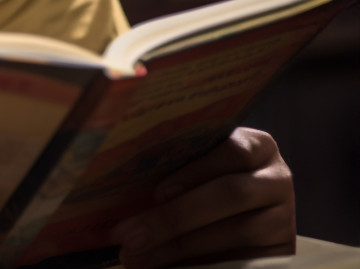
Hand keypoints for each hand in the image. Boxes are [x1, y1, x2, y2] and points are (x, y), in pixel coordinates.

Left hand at [111, 127, 294, 268]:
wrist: (240, 223)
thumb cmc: (200, 186)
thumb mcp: (193, 172)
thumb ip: (173, 172)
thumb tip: (117, 188)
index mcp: (255, 146)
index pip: (232, 150)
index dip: (194, 171)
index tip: (157, 192)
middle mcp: (275, 177)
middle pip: (229, 194)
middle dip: (173, 217)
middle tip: (127, 235)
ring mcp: (283, 217)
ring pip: (234, 232)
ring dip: (178, 247)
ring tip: (135, 256)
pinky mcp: (282, 251)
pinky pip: (241, 259)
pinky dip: (197, 264)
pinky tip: (164, 267)